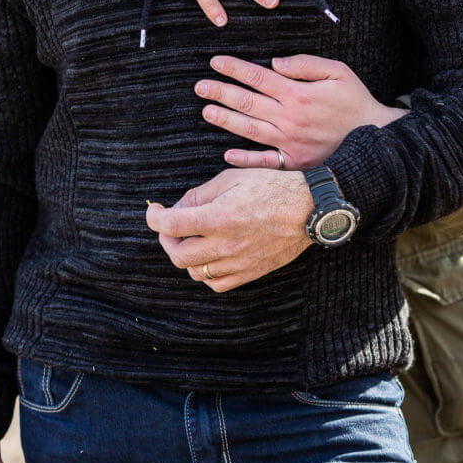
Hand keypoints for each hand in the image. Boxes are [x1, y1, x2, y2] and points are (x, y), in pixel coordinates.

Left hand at [145, 168, 312, 291]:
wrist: (308, 208)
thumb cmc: (270, 187)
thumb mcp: (231, 178)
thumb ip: (200, 194)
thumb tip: (176, 209)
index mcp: (219, 216)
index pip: (171, 225)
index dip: (154, 217)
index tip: (154, 211)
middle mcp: (226, 243)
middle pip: (178, 254)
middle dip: (167, 240)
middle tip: (171, 228)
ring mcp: (238, 262)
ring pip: (195, 272)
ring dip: (186, 255)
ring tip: (192, 239)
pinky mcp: (250, 273)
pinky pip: (217, 283)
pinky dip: (206, 272)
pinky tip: (209, 256)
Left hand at [195, 53, 408, 169]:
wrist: (377, 140)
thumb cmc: (356, 103)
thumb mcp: (338, 72)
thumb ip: (305, 64)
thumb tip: (275, 62)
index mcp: (298, 94)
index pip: (258, 77)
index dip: (234, 68)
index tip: (215, 62)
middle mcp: (289, 119)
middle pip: (247, 103)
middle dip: (221, 92)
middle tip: (200, 87)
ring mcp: (290, 143)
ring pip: (250, 130)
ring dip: (226, 120)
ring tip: (206, 112)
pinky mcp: (295, 163)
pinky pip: (265, 162)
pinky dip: (245, 160)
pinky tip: (227, 155)